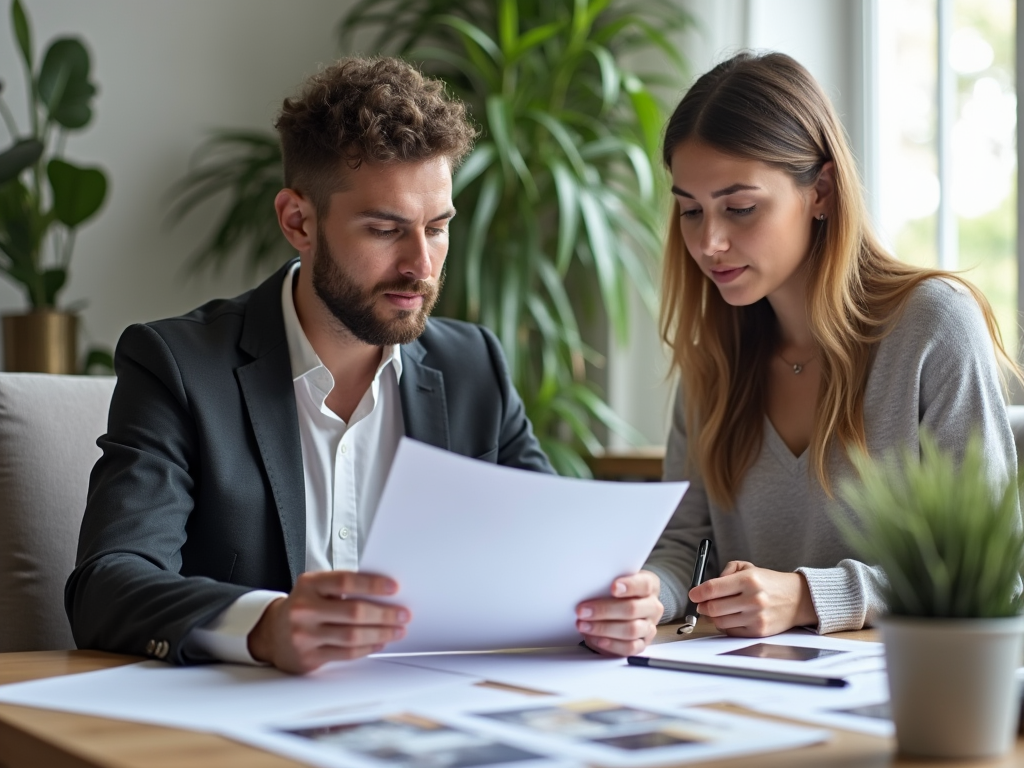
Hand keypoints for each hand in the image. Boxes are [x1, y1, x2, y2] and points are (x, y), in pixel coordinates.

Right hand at [248, 570, 409, 672]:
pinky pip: (346, 653)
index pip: (346, 581)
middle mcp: (304, 608)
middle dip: (384, 614)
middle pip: (353, 611)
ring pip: (352, 635)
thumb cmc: (304, 605)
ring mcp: (304, 635)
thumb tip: (385, 592)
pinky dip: (367, 648)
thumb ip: (343, 587)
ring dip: (381, 633)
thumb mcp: (316, 588)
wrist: (271, 632)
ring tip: (398, 630)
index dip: (372, 584)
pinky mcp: (308, 657)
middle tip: (403, 614)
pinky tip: (379, 642)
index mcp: (309, 584)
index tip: (394, 588)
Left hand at [575, 571, 663, 655]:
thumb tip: (588, 587)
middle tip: (582, 611)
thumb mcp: (614, 582)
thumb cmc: (615, 593)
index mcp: (650, 586)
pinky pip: (630, 648)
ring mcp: (649, 627)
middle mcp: (652, 607)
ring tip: (584, 626)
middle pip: (632, 609)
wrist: (622, 611)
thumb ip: (607, 583)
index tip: (613, 587)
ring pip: (631, 630)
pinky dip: (611, 644)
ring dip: (604, 628)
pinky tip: (596, 639)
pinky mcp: (643, 644)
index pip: (644, 584)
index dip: (629, 586)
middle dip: (605, 610)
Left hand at [689, 561, 816, 636]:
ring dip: (713, 617)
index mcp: (749, 580)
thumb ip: (725, 573)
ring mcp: (756, 617)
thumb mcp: (749, 568)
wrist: (798, 599)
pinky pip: (731, 632)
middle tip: (701, 604)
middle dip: (702, 606)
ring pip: (720, 621)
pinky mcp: (758, 631)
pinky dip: (726, 626)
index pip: (713, 588)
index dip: (697, 592)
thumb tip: (706, 588)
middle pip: (713, 608)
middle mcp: (753, 599)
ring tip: (718, 610)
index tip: (693, 594)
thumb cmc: (769, 582)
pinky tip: (731, 618)